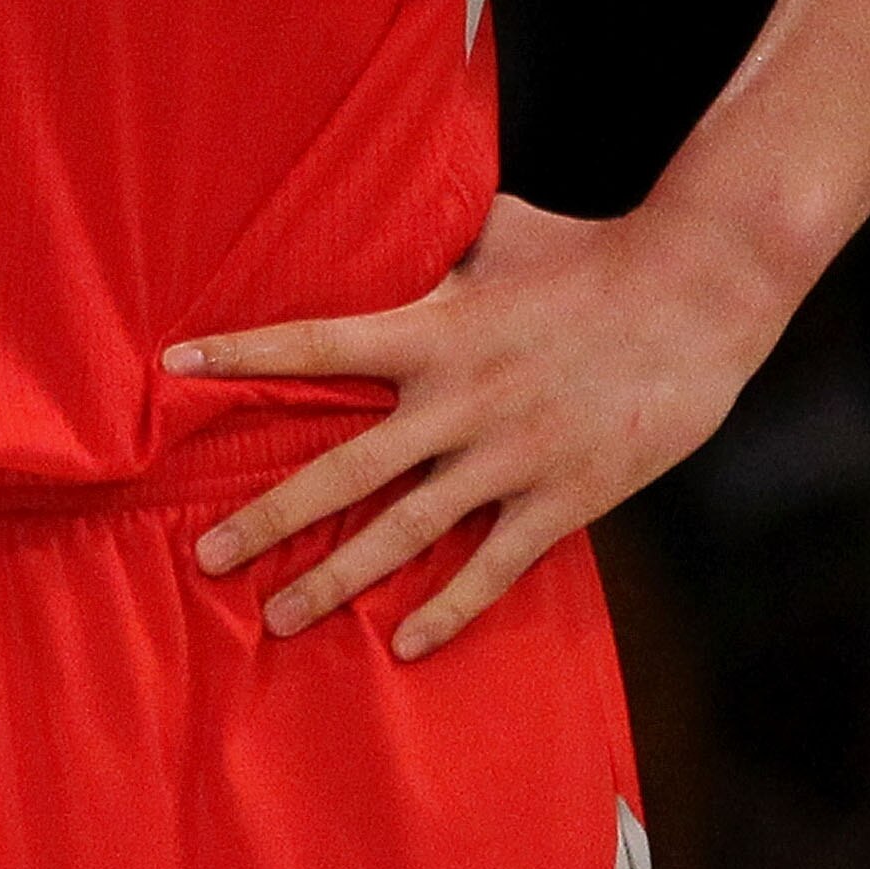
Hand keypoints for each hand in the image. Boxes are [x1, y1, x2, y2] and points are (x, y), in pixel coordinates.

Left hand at [160, 193, 788, 659]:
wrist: (696, 294)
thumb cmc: (592, 253)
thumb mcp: (498, 236)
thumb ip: (437, 251)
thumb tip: (391, 224)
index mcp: (434, 330)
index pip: (315, 343)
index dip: (243, 353)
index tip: (173, 364)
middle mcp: (458, 401)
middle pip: (343, 470)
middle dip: (269, 518)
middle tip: (205, 557)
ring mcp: (509, 457)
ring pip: (405, 533)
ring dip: (338, 580)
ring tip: (279, 617)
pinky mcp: (564, 499)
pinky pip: (494, 567)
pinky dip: (449, 610)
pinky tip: (403, 645)